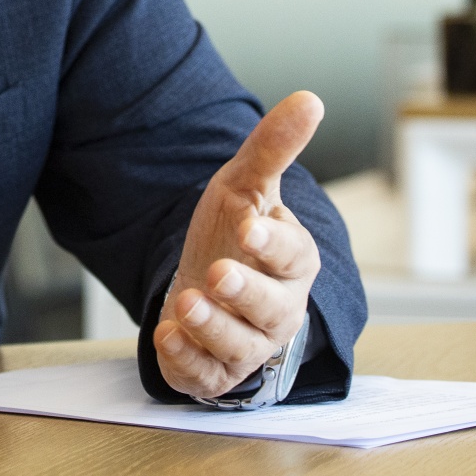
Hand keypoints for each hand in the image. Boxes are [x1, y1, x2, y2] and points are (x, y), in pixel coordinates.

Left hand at [154, 91, 323, 399]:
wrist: (205, 285)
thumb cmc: (234, 234)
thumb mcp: (245, 186)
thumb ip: (274, 147)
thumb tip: (310, 99)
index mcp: (292, 262)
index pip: (294, 256)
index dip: (273, 244)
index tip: (250, 227)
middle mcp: (277, 309)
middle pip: (272, 309)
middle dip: (246, 292)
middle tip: (219, 272)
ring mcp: (246, 343)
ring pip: (239, 345)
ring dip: (211, 327)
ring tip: (186, 303)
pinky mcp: (213, 370)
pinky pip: (205, 375)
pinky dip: (185, 359)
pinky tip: (165, 335)